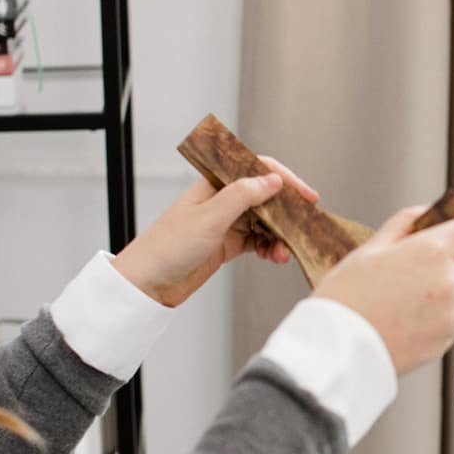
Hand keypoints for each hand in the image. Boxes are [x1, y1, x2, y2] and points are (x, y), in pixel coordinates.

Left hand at [111, 156, 318, 307]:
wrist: (146, 284)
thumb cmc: (167, 247)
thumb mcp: (209, 218)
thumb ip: (243, 196)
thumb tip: (273, 179)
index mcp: (214, 184)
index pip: (257, 170)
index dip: (285, 180)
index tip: (307, 196)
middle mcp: (221, 200)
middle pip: (265, 197)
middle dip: (286, 212)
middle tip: (305, 227)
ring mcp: (225, 223)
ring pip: (264, 222)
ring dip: (279, 235)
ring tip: (283, 252)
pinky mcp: (226, 244)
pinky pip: (256, 241)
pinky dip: (268, 248)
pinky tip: (273, 256)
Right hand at [313, 200, 453, 375]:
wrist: (334, 350)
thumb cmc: (344, 299)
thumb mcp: (371, 247)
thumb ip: (406, 223)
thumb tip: (429, 214)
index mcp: (433, 253)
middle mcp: (450, 283)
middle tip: (449, 241)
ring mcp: (452, 315)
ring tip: (433, 276)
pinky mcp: (447, 340)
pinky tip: (424, 302)